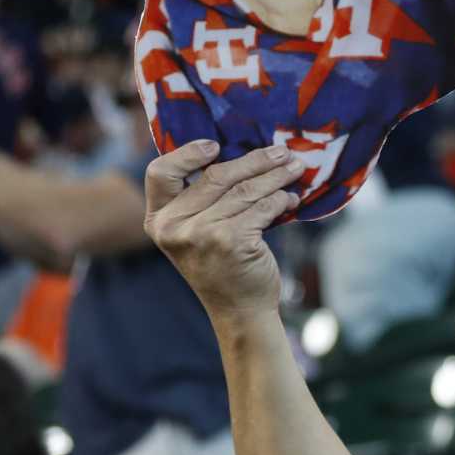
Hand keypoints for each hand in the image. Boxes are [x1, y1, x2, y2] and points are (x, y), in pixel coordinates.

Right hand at [144, 141, 302, 320]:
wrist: (239, 309)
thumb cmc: (222, 265)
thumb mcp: (197, 233)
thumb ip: (204, 201)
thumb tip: (246, 155)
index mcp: (159, 218)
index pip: (160, 173)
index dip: (186, 154)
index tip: (215, 145)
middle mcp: (174, 226)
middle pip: (216, 176)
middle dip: (255, 161)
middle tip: (282, 153)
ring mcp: (201, 233)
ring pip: (245, 190)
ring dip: (276, 177)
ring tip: (296, 169)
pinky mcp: (230, 240)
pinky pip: (263, 208)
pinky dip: (281, 200)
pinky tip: (291, 199)